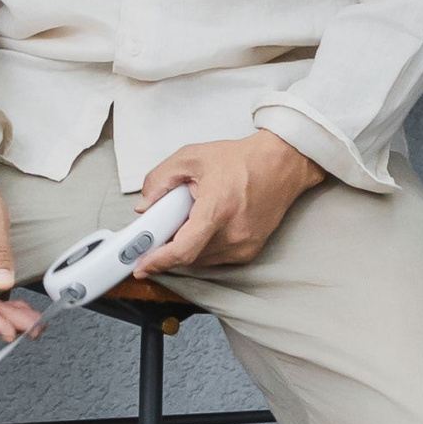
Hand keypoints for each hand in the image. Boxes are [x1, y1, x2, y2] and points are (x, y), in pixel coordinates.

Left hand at [132, 132, 321, 275]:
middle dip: (168, 247)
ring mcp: (244, 246)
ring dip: (186, 247)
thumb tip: (144, 207)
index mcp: (218, 210)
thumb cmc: (239, 159)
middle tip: (159, 228)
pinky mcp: (250, 251)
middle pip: (188, 256)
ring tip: (188, 218)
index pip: (184, 249)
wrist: (282, 164)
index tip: (140, 265)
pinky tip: (204, 225)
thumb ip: (160, 180)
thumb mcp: (190, 157)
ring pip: (200, 260)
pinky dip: (202, 247)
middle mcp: (233, 234)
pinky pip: (215, 258)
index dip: (159, 261)